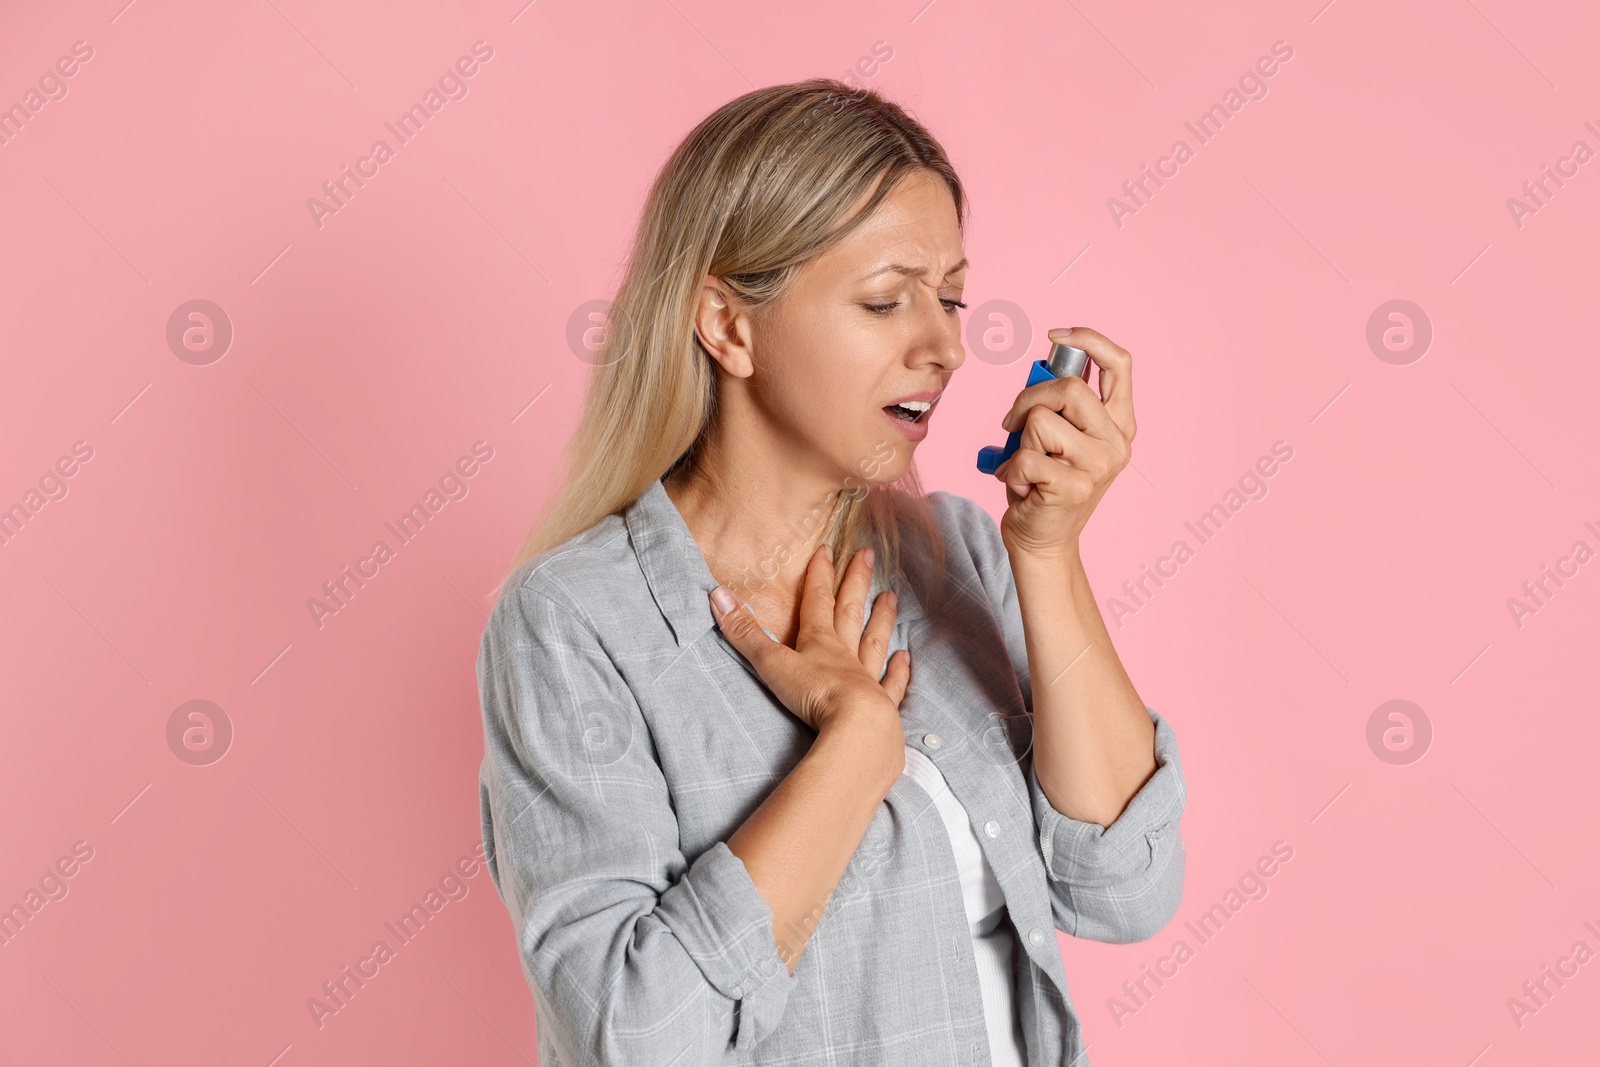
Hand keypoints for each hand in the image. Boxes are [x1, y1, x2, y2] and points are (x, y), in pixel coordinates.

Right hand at [709, 544, 909, 744]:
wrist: (856, 728)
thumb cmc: (814, 695)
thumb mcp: (771, 663)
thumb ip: (744, 632)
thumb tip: (716, 594)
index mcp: (819, 642)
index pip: (817, 601)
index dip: (819, 575)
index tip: (827, 550)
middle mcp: (845, 654)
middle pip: (850, 611)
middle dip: (856, 582)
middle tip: (869, 554)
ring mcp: (866, 678)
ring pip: (875, 641)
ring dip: (882, 618)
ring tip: (891, 596)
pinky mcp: (882, 704)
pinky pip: (893, 683)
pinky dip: (899, 670)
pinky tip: (906, 657)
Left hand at [992, 326, 1135, 560]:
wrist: (1042, 541)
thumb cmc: (1042, 485)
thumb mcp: (1059, 438)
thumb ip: (1060, 405)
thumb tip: (1047, 362)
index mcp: (1119, 425)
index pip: (1120, 364)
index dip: (1090, 340)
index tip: (1055, 335)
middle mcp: (1117, 443)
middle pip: (1069, 388)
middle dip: (1028, 399)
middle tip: (1012, 424)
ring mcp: (1099, 466)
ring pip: (1042, 420)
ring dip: (1019, 440)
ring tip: (1024, 464)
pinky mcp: (1074, 487)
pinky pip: (1025, 456)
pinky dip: (1009, 470)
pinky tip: (1020, 486)